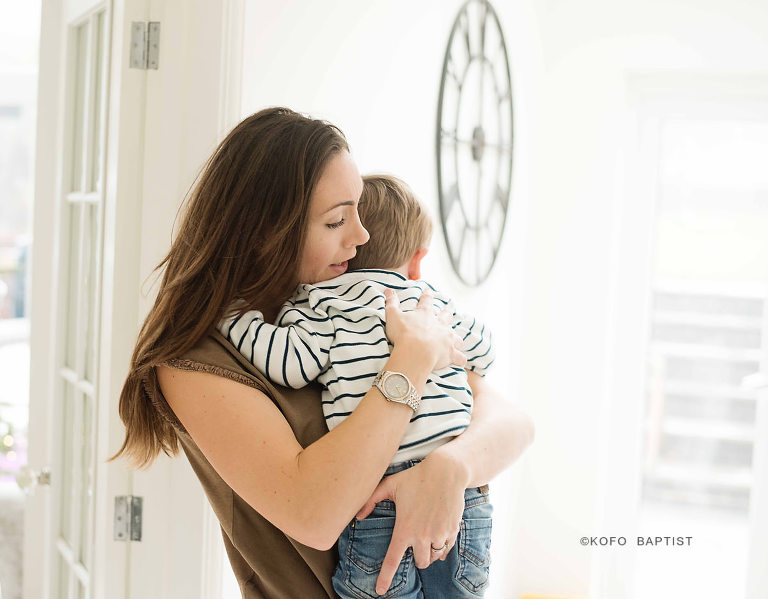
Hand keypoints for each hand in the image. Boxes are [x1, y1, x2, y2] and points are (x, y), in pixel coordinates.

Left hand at [355, 452, 467, 594]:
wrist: (446, 472)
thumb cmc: (416, 477)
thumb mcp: (390, 485)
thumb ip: (371, 500)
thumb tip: (358, 516)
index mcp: (404, 528)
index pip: (392, 560)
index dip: (385, 578)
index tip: (380, 591)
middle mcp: (422, 536)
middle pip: (419, 563)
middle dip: (417, 556)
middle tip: (416, 541)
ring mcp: (439, 535)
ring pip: (433, 558)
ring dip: (430, 552)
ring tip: (428, 534)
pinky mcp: (452, 531)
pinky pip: (446, 550)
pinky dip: (442, 547)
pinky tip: (439, 534)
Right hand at [383, 289, 466, 370]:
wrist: (414, 353)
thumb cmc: (403, 334)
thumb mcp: (393, 316)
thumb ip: (391, 303)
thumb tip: (388, 290)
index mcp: (425, 314)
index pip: (426, 300)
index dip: (427, 295)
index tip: (428, 290)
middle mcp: (440, 325)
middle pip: (446, 316)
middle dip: (446, 315)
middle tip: (446, 314)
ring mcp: (447, 339)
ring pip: (456, 337)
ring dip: (455, 339)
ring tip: (455, 340)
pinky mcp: (451, 354)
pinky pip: (460, 357)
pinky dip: (460, 359)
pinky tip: (459, 360)